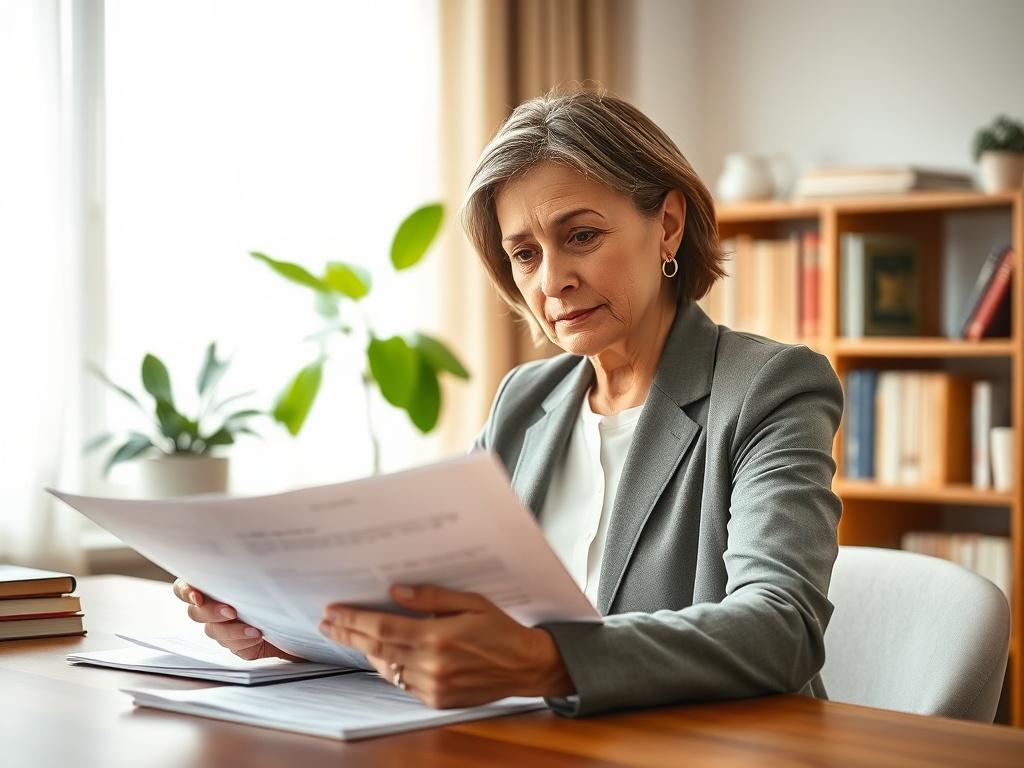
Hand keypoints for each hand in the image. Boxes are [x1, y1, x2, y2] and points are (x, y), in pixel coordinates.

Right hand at [172, 578, 304, 661]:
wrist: (305, 613)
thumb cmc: (287, 586)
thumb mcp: (279, 570)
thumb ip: (270, 565)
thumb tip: (269, 556)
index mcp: (217, 583)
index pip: (186, 586)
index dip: (186, 590)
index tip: (197, 595)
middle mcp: (215, 606)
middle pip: (196, 612)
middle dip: (211, 611)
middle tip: (231, 611)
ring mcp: (225, 627)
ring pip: (214, 631)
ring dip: (231, 630)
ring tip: (253, 629)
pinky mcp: (239, 644)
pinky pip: (233, 646)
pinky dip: (243, 641)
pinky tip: (257, 636)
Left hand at [319, 584, 574, 708]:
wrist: (526, 665)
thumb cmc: (501, 629)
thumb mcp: (472, 601)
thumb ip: (432, 597)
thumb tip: (396, 592)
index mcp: (438, 637)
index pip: (382, 628)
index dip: (353, 619)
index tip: (333, 611)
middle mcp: (431, 664)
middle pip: (376, 648)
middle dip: (348, 633)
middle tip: (328, 623)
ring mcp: (433, 686)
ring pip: (386, 668)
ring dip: (366, 650)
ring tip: (351, 634)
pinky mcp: (437, 700)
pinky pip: (402, 683)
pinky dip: (390, 667)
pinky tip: (384, 654)